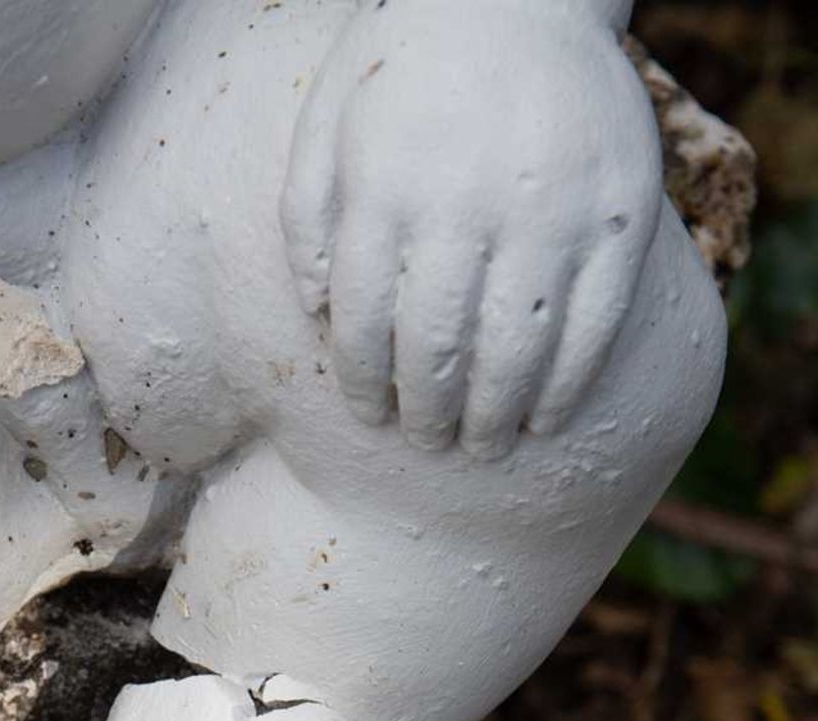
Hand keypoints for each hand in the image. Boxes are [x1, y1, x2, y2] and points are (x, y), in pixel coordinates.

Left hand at [280, 0, 661, 455]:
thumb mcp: (328, 126)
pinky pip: (595, 325)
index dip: (365, 384)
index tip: (372, 416)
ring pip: (517, 348)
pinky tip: (544, 419)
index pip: (363, 324)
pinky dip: (567, 386)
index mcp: (387, 189)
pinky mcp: (619, 212)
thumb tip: (320, 323)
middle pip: (439, 348)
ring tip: (481, 445)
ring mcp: (551, 210)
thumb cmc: (407, 66)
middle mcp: (467, 204)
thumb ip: (309, 224)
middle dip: (429, 414)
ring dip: (494, 414)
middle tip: (429, 443)